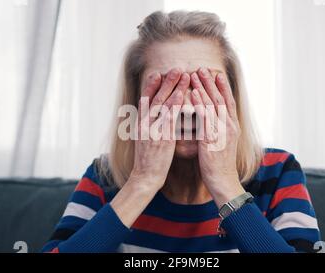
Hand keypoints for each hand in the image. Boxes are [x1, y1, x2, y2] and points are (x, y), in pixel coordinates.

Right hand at [129, 68, 189, 190]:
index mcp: (139, 123)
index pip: (145, 99)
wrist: (145, 177)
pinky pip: (170, 117)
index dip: (151, 85)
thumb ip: (148, 126)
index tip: (158, 73)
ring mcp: (152, 129)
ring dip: (175, 87)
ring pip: (164, 104)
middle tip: (177, 68)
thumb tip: (153, 116)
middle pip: (156, 97)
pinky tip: (184, 95)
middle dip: (166, 81)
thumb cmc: (147, 160)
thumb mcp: (143, 139)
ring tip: (185, 75)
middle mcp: (144, 123)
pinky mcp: (162, 137)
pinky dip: (176, 104)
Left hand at [190, 68, 244, 207]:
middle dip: (211, 82)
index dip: (222, 87)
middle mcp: (230, 125)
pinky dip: (199, 103)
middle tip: (203, 68)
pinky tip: (192, 93)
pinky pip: (205, 117)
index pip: (227, 101)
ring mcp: (223, 131)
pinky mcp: (213, 138)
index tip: (216, 74)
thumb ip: (217, 130)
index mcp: (232, 126)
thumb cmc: (218, 164)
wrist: (223, 180)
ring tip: (195, 74)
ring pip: (213, 104)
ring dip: (203, 88)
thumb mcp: (221, 143)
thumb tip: (210, 121)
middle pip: (220, 98)